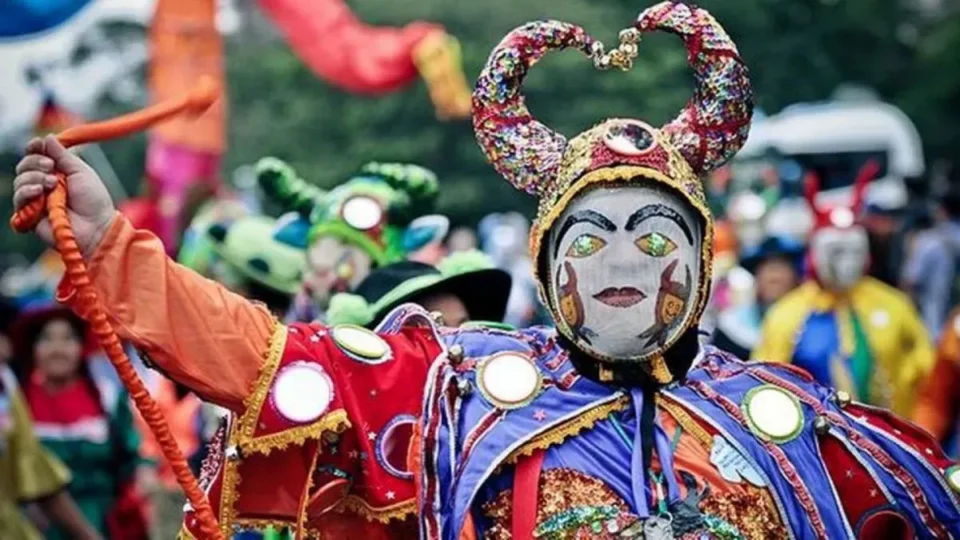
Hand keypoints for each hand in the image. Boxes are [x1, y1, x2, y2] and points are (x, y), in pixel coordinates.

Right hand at [13, 135, 115, 257]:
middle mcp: (43, 185)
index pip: (36, 156)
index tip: (37, 144)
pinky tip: (39, 191)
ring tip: (52, 183)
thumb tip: (47, 137)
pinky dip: (26, 192)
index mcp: (56, 172)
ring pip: (19, 181)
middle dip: (34, 162)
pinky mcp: (30, 216)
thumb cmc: (94, 200)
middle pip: (24, 166)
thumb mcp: (80, 172)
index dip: (34, 148)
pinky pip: (18, 199)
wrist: (97, 226)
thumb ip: (62, 156)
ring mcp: (36, 200)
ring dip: (33, 177)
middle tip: (50, 167)